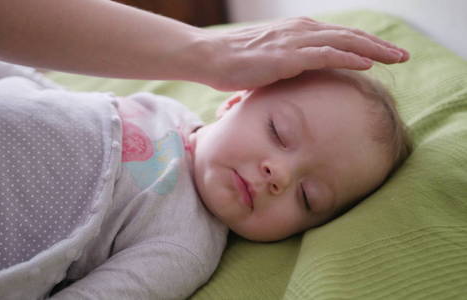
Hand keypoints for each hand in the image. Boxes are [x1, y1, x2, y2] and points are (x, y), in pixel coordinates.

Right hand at [203, 17, 409, 90]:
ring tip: (397, 58)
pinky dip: (349, 57)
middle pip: (349, 35)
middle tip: (403, 55)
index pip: (339, 36)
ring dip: (374, 50)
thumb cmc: (234, 62)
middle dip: (379, 45)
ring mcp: (295, 41)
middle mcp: (300, 30)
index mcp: (297, 31)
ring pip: (344, 42)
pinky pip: (326, 55)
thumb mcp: (268, 59)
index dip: (365, 44)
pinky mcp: (287, 56)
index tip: (385, 54)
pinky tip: (368, 63)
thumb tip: (299, 75)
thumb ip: (288, 62)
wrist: (210, 56)